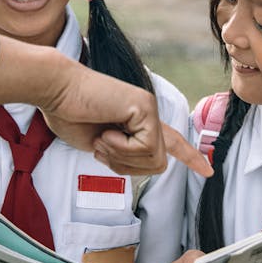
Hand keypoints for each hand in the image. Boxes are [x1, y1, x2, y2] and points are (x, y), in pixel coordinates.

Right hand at [0, 40, 212, 178]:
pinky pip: (145, 148)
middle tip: (101, 146)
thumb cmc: (67, 113)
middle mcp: (148, 113)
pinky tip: (106, 130)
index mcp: (137, 122)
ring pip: (153, 159)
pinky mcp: (146, 106)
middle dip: (126, 166)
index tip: (207, 171)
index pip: (170, 142)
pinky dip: (120, 147)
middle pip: (156, 164)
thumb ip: (123, 155)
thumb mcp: (99, 145)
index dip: (189, 157)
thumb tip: (148, 162)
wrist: (54, 91)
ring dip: (120, 157)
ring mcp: (149, 108)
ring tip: (101, 135)